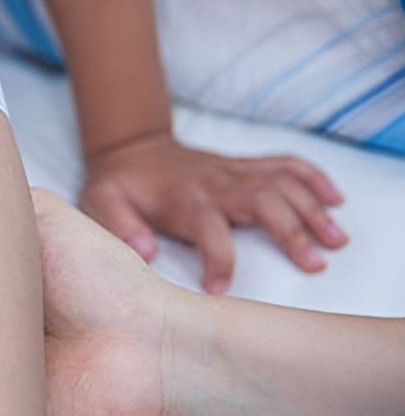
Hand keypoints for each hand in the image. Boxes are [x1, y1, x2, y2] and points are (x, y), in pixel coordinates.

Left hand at [80, 131, 346, 293]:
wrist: (129, 148)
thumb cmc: (118, 185)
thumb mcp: (100, 203)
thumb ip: (119, 227)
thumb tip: (144, 251)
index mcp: (181, 199)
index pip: (206, 228)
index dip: (216, 258)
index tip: (219, 289)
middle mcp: (213, 184)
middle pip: (260, 201)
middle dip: (289, 231)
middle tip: (315, 263)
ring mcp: (231, 172)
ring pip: (280, 183)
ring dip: (311, 208)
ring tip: (337, 239)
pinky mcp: (242, 166)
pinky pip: (283, 164)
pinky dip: (311, 176)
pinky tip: (334, 197)